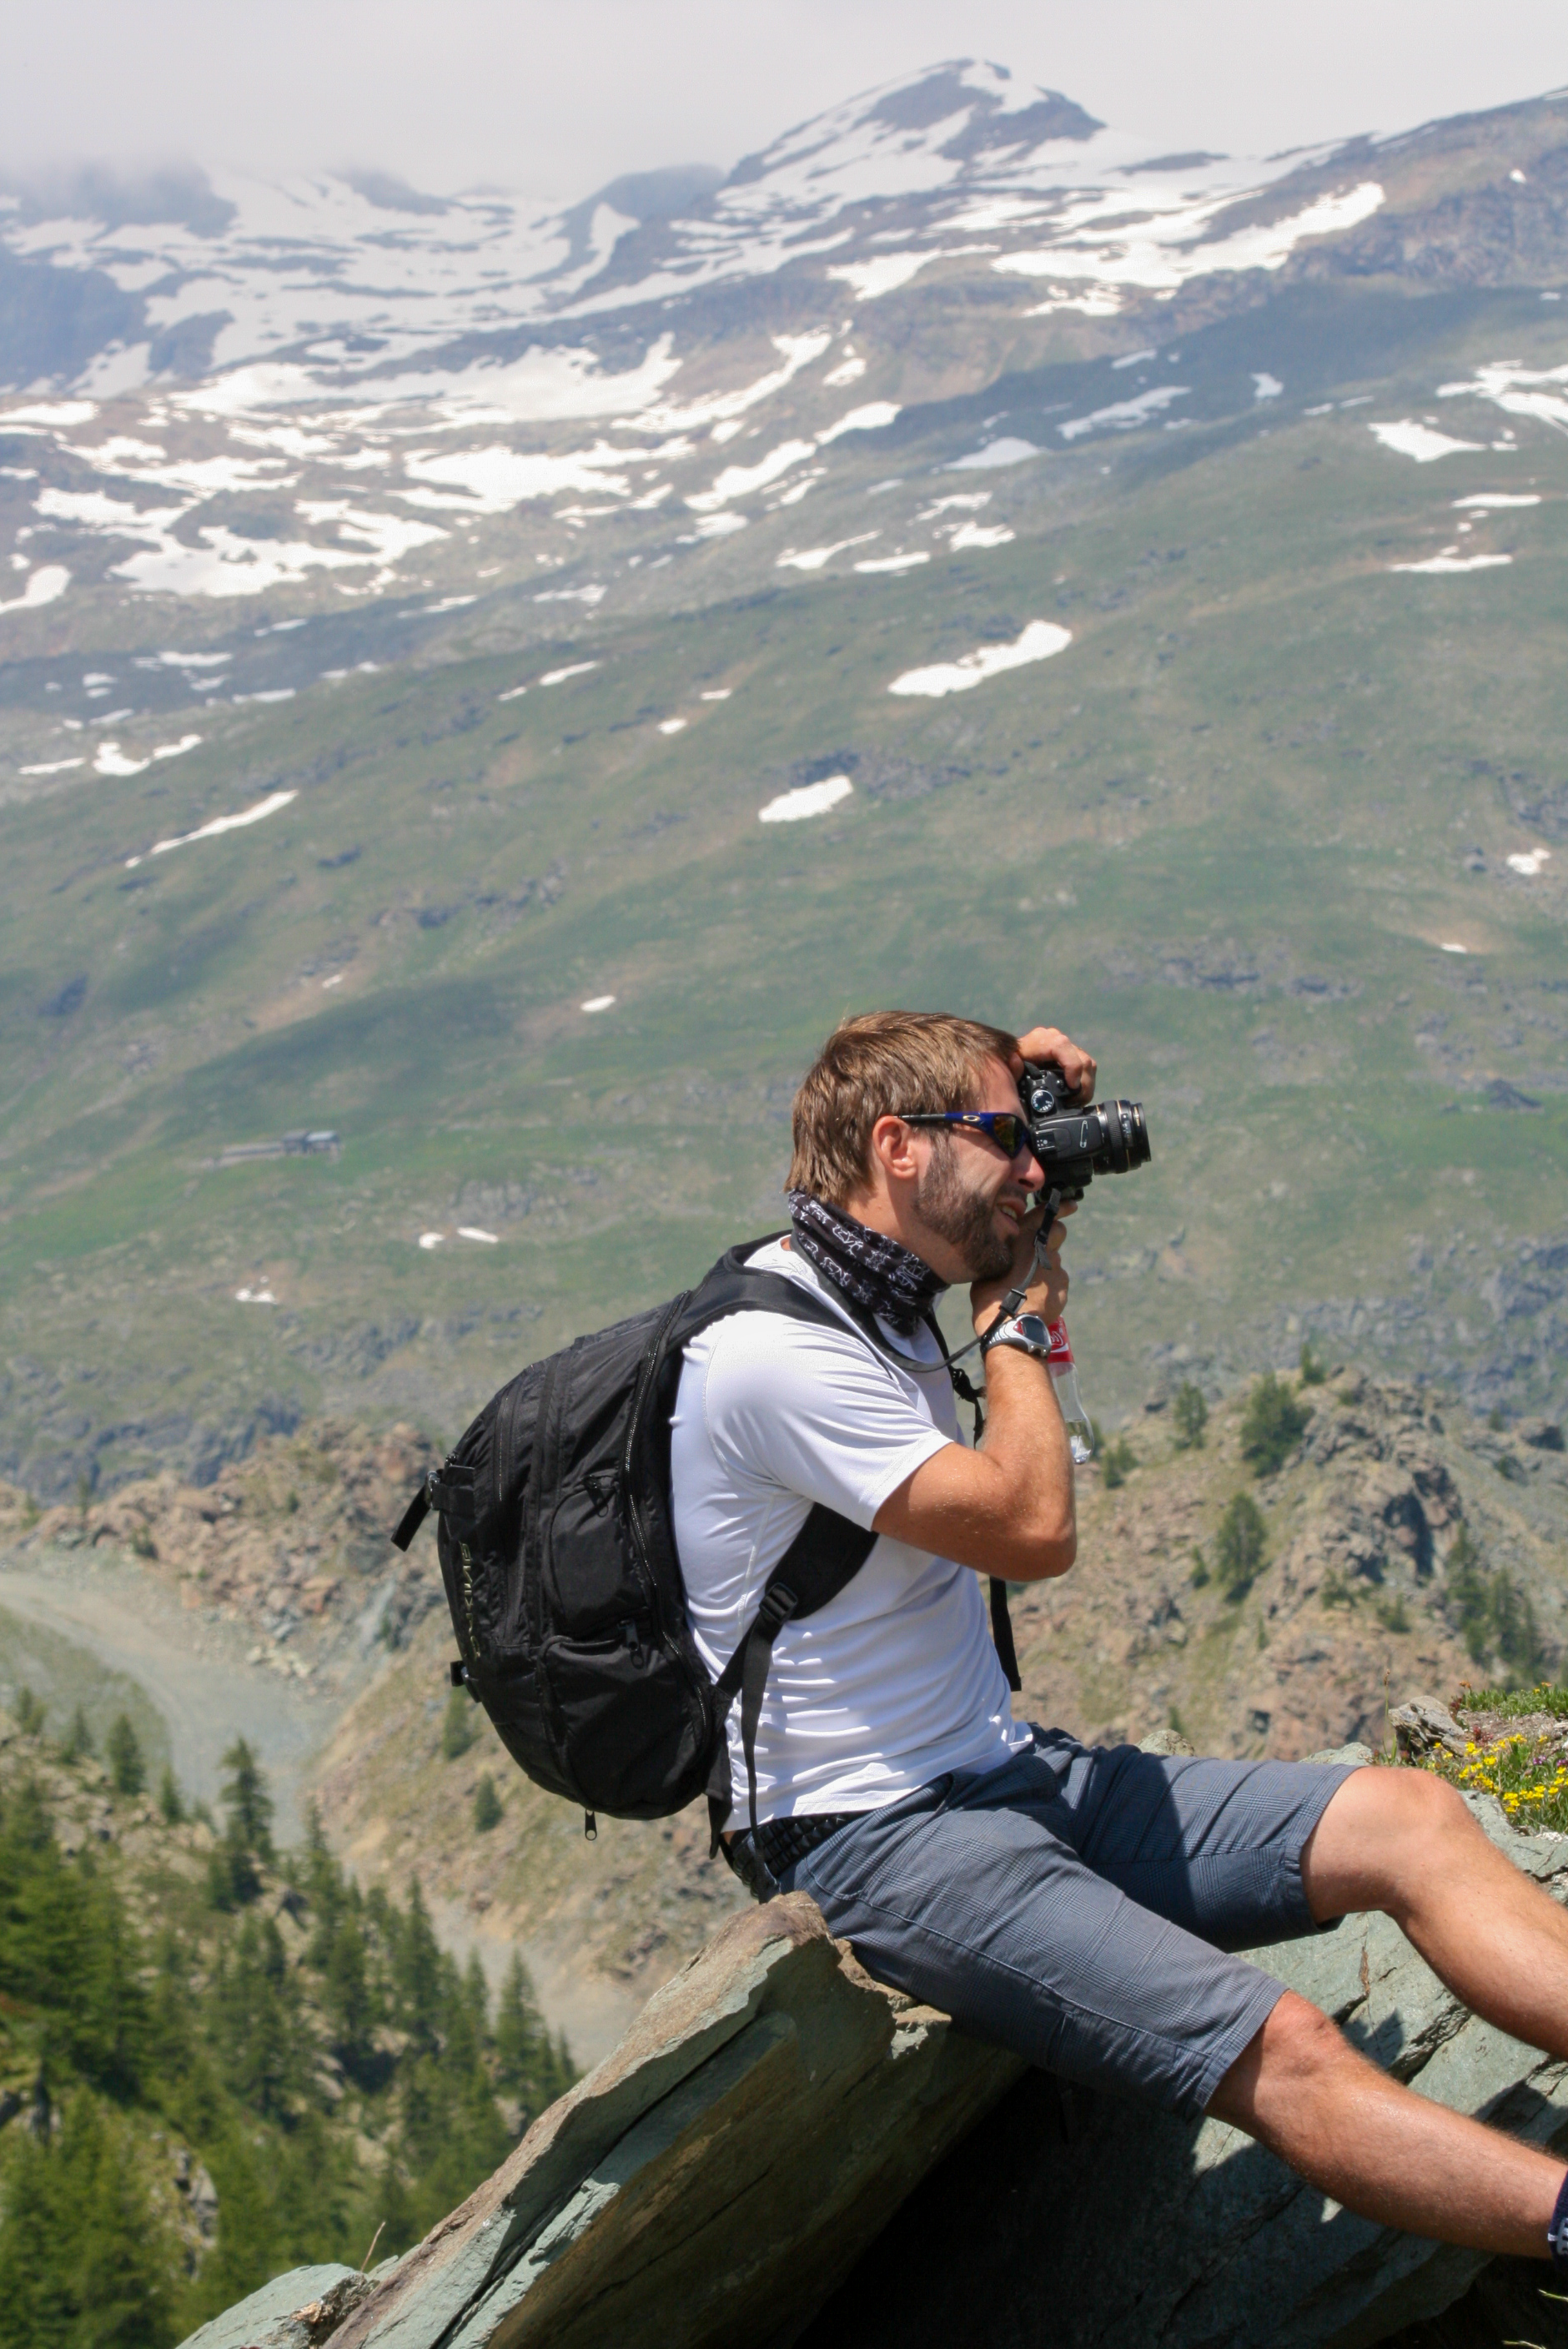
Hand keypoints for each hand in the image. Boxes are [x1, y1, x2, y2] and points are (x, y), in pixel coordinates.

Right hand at [970, 1202, 1073, 1335]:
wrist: (1007, 1321)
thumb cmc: (990, 1291)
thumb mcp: (990, 1262)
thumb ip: (1005, 1251)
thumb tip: (1010, 1252)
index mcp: (1023, 1235)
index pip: (1047, 1213)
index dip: (1061, 1208)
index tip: (1071, 1205)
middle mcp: (1044, 1247)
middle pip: (1058, 1233)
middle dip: (1052, 1238)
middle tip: (1037, 1254)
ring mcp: (1056, 1266)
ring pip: (1054, 1262)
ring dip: (1045, 1270)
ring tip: (1027, 1287)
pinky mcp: (1062, 1285)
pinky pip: (1056, 1283)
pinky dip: (1048, 1289)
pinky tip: (1033, 1300)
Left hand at [1011, 1026, 1095, 1104]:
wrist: (1008, 1064)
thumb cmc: (1006, 1070)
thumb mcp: (1006, 1072)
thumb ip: (1010, 1070)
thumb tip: (1016, 1062)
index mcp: (1036, 1041)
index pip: (1061, 1045)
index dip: (1071, 1065)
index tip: (1072, 1086)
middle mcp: (1052, 1038)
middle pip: (1081, 1058)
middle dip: (1083, 1085)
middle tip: (1074, 1103)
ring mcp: (1063, 1044)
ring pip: (1087, 1063)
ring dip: (1085, 1085)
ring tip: (1075, 1101)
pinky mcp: (1070, 1052)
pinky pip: (1086, 1066)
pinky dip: (1084, 1082)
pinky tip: (1075, 1094)